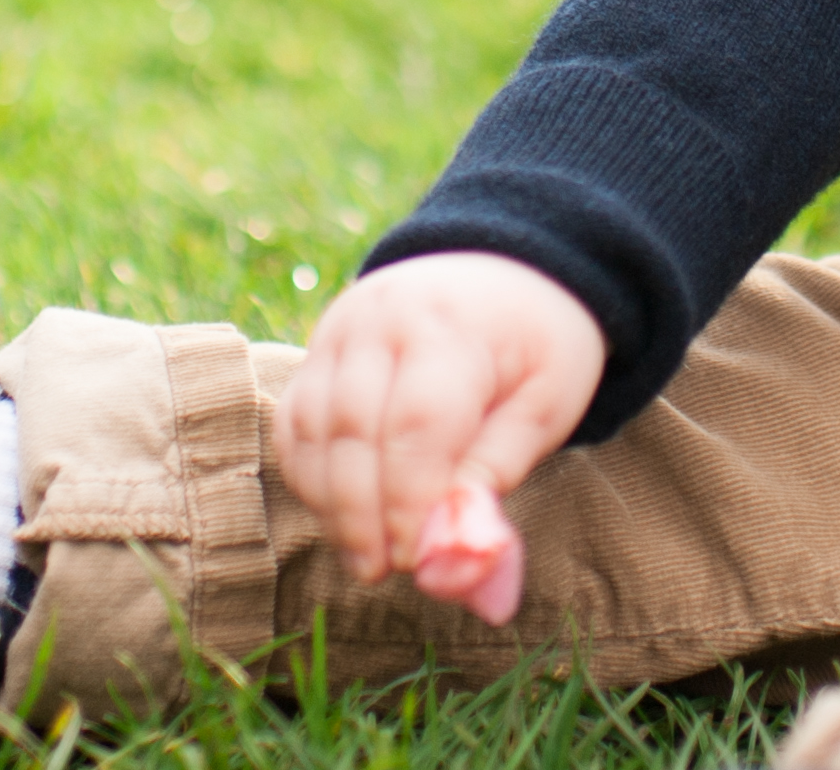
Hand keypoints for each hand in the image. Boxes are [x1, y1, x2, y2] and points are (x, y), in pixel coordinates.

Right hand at [275, 251, 604, 595]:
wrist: (506, 266)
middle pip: (352, 430)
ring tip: (367, 558)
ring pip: (311, 428)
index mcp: (452, 326)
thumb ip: (494, 482)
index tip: (418, 562)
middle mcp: (383, 318)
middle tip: (384, 572)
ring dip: (332, 504)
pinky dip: (311, 476)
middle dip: (363, 515)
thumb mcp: (545, 406)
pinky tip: (344, 517)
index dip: (409, 503)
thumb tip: (461, 573)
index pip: (416, 425)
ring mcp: (340, 329)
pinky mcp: (317, 349)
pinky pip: (294, 422)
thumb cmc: (535, 345)